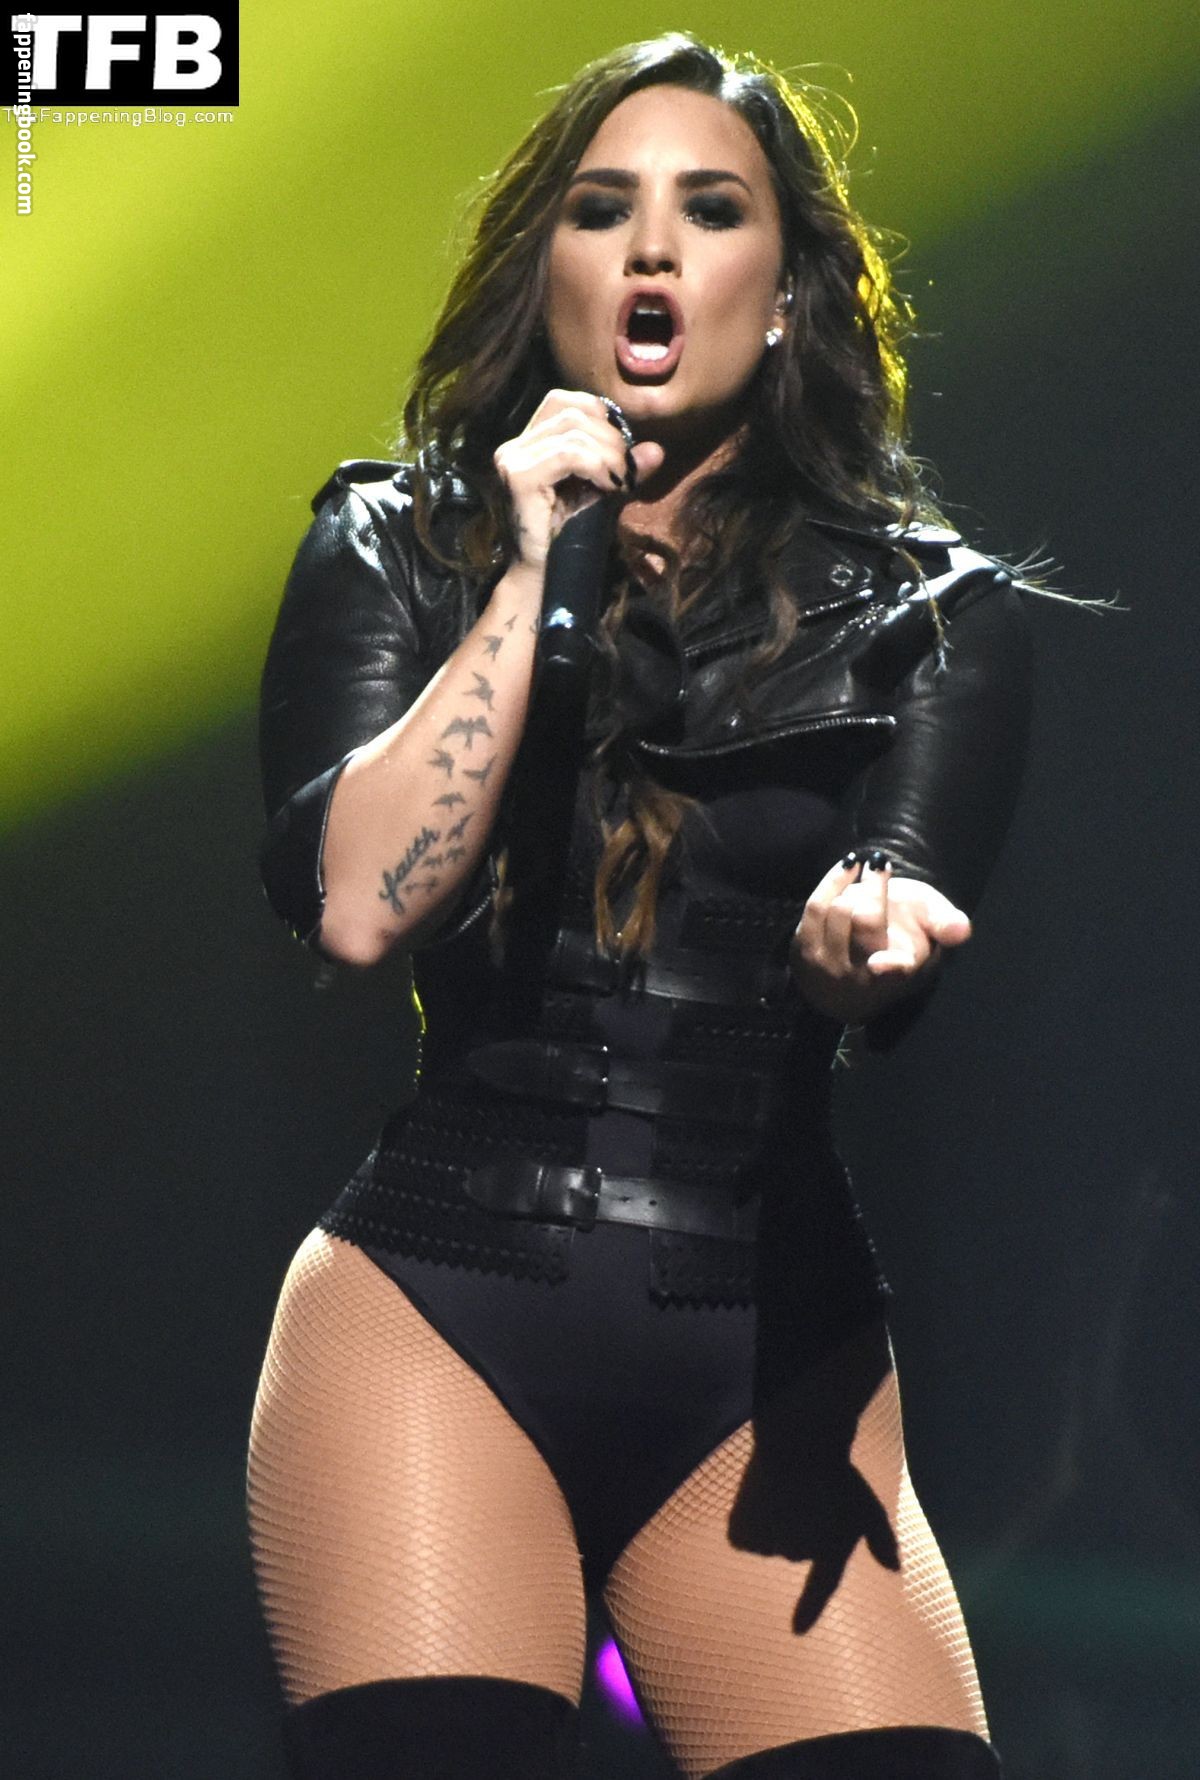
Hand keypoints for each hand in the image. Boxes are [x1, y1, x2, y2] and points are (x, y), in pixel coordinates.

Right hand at [492, 390, 663, 571]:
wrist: (546, 579)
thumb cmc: (572, 537)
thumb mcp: (604, 492)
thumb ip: (625, 468)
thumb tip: (656, 449)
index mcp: (528, 443)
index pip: (564, 402)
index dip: (599, 416)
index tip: (619, 451)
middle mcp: (514, 446)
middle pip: (572, 412)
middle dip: (610, 438)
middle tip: (626, 473)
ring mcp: (511, 459)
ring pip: (573, 429)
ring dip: (609, 454)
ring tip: (619, 483)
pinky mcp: (518, 477)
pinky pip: (569, 453)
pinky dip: (598, 465)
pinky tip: (609, 487)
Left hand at [789, 849, 971, 1023]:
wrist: (861, 939)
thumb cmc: (904, 927)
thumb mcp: (930, 921)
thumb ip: (945, 923)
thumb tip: (961, 930)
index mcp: (899, 972)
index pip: (893, 972)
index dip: (887, 969)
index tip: (879, 964)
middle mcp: (861, 976)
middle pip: (864, 920)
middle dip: (875, 887)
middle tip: (880, 868)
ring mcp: (828, 968)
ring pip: (839, 910)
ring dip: (854, 885)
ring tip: (863, 877)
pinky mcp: (803, 951)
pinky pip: (816, 907)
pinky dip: (833, 881)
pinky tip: (846, 870)